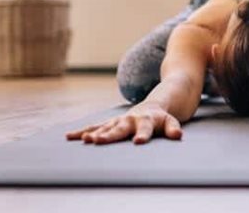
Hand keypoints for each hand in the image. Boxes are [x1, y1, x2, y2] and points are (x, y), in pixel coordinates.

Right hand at [65, 103, 182, 144]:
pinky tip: (69, 136)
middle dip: (108, 135)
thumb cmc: (162, 119)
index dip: (142, 135)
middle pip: (119, 128)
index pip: (145, 129)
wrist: (152, 106)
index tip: (137, 142)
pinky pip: (95, 127)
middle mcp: (130, 120)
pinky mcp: (110, 123)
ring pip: (104, 127)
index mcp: (147, 121)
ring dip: (94, 133)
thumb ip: (173, 129)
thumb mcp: (171, 122)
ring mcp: (118, 121)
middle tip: (97, 141)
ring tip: (84, 140)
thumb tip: (178, 135)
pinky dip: (83, 131)